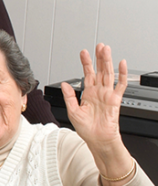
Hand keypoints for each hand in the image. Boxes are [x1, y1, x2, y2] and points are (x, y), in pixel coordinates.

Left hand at [61, 43, 132, 184]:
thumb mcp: (72, 111)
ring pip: (109, 74)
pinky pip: (120, 85)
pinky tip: (122, 64)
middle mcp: (98, 92)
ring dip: (108, 61)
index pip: (87, 74)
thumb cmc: (86, 129)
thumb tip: (64, 84)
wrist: (97, 140)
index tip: (83, 52)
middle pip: (99, 70)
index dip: (86, 63)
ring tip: (106, 50)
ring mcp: (107, 95)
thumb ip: (69, 96)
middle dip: (99, 57)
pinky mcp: (115, 100)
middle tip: (99, 45)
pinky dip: (122, 74)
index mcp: (88, 94)